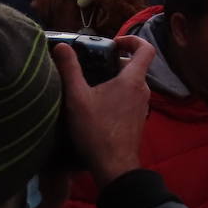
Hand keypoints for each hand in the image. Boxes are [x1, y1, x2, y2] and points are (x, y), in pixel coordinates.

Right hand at [52, 35, 154, 187]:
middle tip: (95, 66)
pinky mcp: (138, 120)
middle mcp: (143, 90)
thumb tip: (62, 46)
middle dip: (117, 62)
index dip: (132, 39)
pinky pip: (131, 99)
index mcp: (133, 79)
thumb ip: (70, 70)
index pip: (146, 48)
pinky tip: (99, 106)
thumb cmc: (97, 131)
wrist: (114, 167)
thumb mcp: (77, 98)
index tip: (114, 43)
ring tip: (93, 86)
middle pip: (136, 66)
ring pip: (133, 84)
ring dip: (117, 80)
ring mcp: (143, 107)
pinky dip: (119, 95)